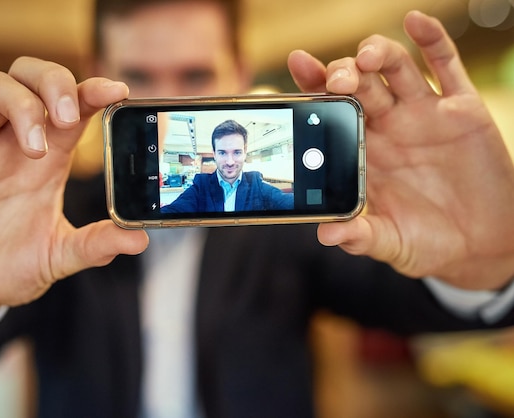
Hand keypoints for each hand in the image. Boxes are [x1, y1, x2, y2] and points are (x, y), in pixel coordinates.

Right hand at [0, 58, 147, 338]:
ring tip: (31, 148)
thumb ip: (96, 245)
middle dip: (53, 82)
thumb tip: (140, 238)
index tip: (117, 91)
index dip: (93, 91)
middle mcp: (14, 143)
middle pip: (33, 77)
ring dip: (17, 103)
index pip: (74, 107)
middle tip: (66, 117)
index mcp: (50, 159)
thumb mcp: (59, 256)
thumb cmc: (10, 267)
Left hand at [288, 11, 513, 289]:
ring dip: (379, 53)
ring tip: (368, 57)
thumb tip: (326, 236)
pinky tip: (416, 21)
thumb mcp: (392, 243)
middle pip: (360, 84)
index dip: (313, 88)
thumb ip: (361, 236)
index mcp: (363, 151)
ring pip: (396, 69)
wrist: (480, 245)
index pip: (331, 111)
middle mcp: (388, 126)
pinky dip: (433, 40)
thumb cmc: (427, 243)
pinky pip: (447, 67)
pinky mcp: (462, 110)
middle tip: (337, 80)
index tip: (296, 68)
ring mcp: (423, 115)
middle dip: (345, 74)